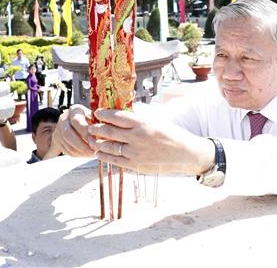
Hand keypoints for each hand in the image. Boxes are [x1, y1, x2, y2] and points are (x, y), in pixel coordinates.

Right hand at [48, 104, 95, 157]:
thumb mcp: (96, 117)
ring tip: (91, 154)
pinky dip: (76, 154)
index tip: (95, 140)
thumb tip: (107, 134)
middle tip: (93, 152)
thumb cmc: (92, 119)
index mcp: (74, 110)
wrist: (77, 122)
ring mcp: (58, 130)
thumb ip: (99, 124)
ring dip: (80, 152)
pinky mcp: (57, 140)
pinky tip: (86, 154)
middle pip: (68, 134)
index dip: (85, 132)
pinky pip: (65, 150)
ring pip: (66, 144)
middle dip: (81, 145)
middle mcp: (64, 119)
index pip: (76, 121)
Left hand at [88, 109, 214, 175]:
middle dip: (96, 128)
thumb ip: (139, 119)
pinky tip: (99, 152)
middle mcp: (137, 137)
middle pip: (109, 131)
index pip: (117, 117)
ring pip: (109, 147)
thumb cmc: (173, 135)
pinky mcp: (136, 165)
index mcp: (143, 123)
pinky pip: (115, 160)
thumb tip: (122, 115)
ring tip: (91, 139)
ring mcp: (135, 152)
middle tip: (90, 126)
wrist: (186, 153)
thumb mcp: (156, 122)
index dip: (104, 114)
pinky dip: (105, 156)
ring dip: (98, 142)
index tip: (98, 112)